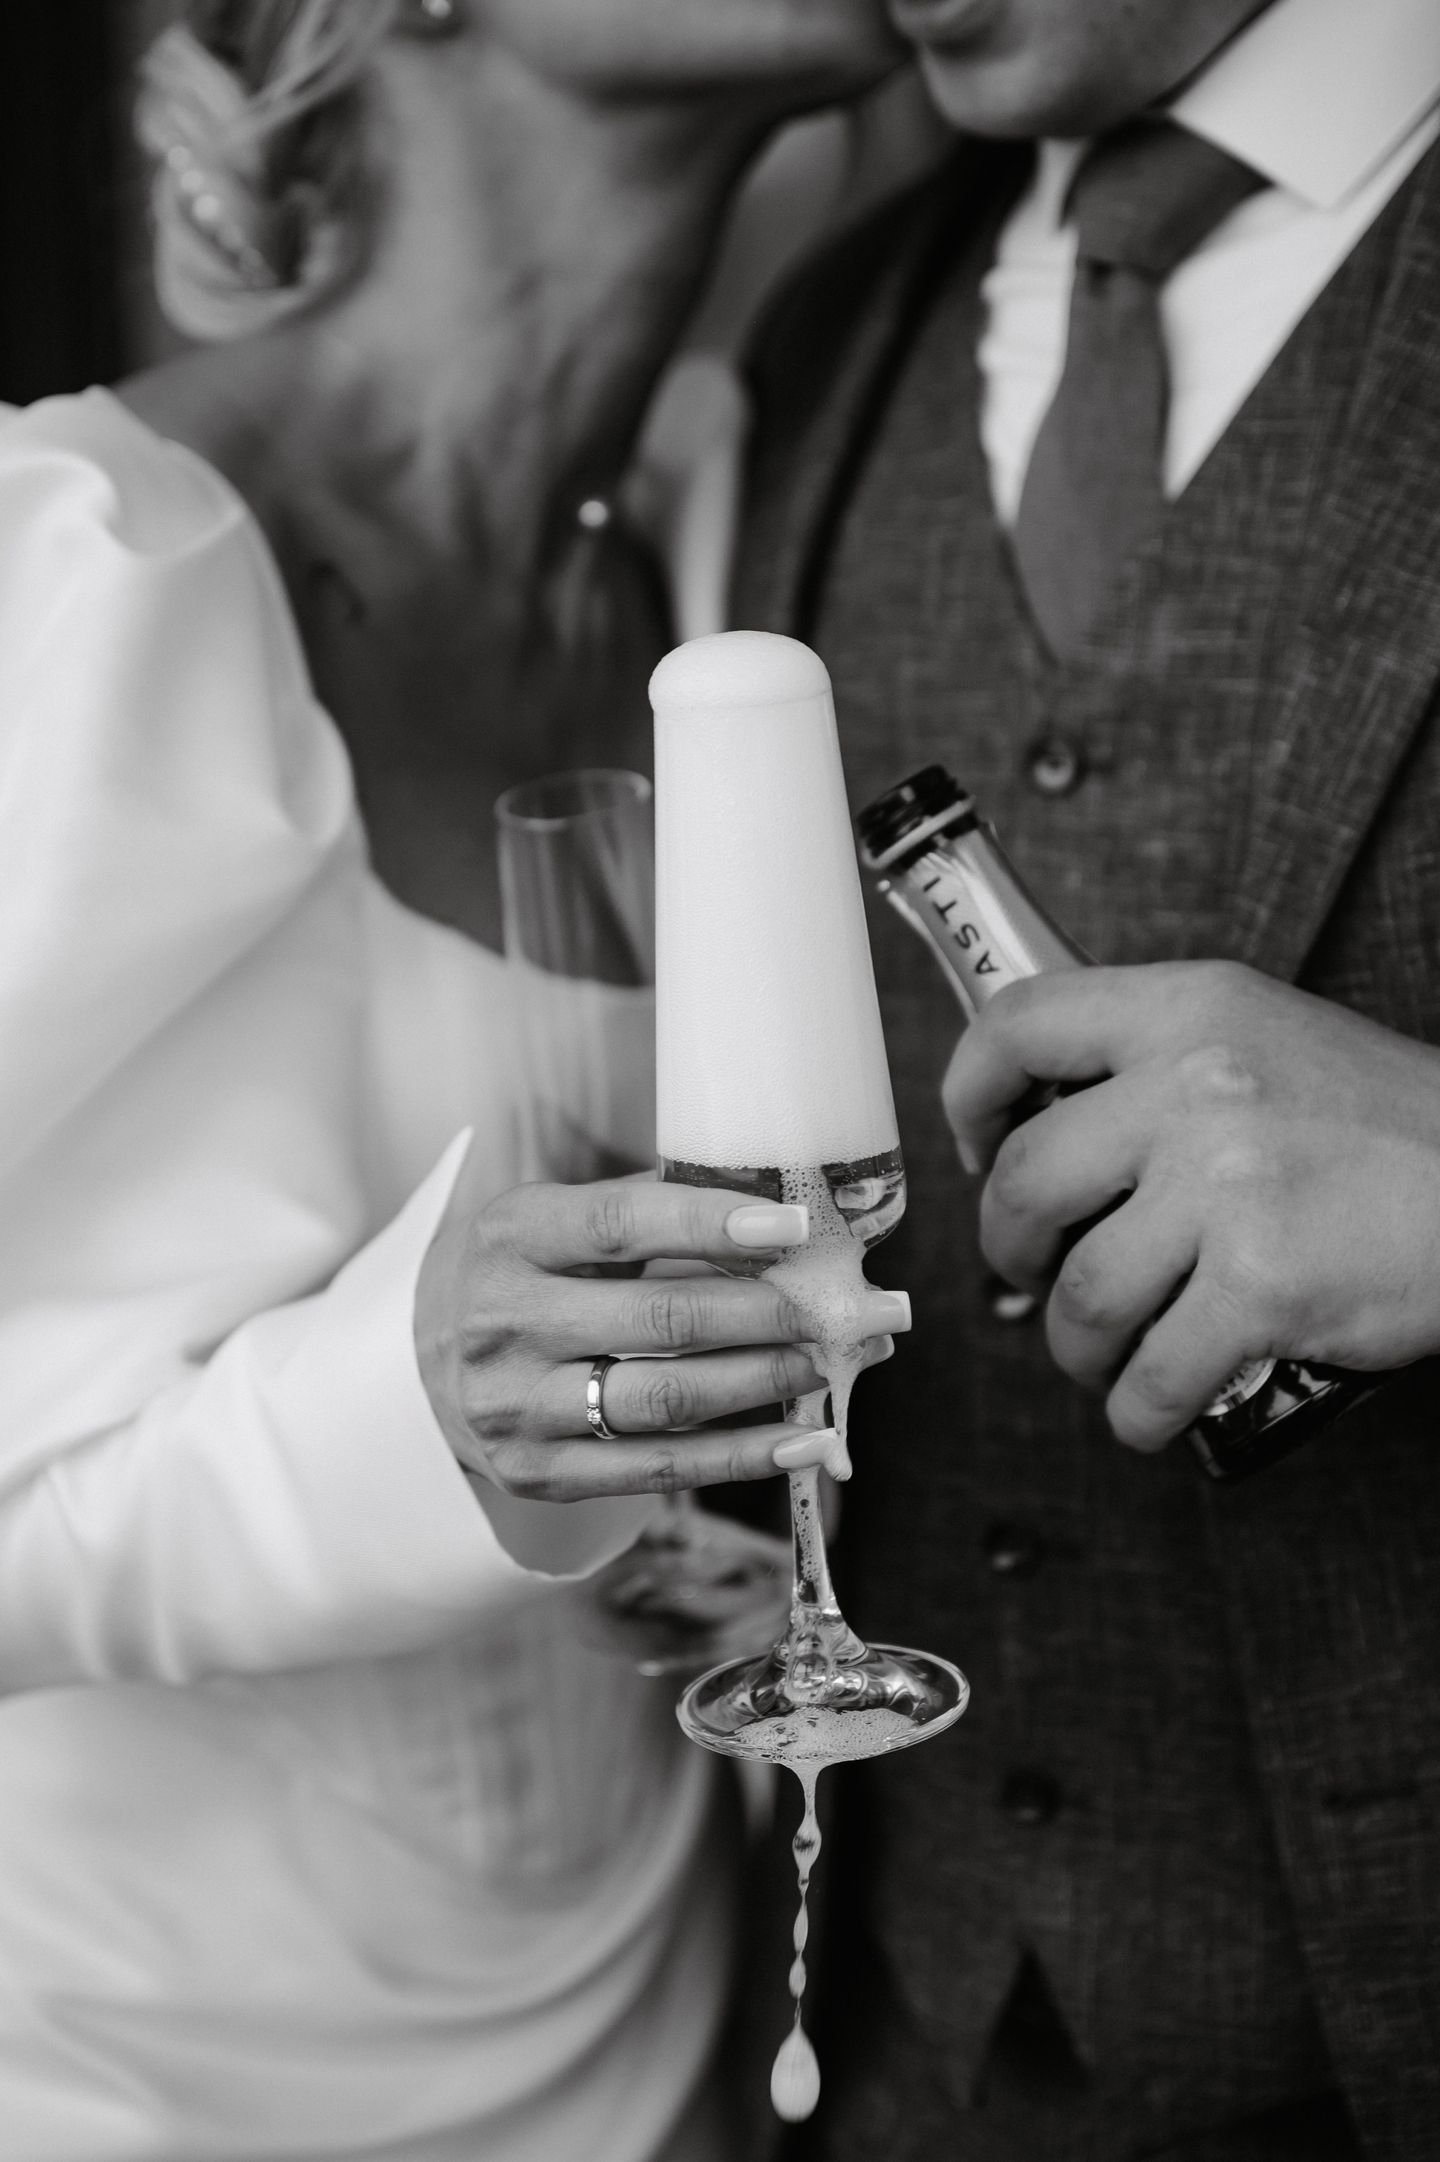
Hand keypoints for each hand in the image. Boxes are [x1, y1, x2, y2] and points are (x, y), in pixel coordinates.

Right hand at [415, 1171, 904, 1500]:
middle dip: (764, 1313)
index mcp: (512, 1236)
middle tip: (831, 1309)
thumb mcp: (550, 1220)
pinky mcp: (537, 1473)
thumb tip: (774, 1207)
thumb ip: (647, 1209)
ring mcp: (517, 1406)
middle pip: (660, 1317)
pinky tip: (801, 1443)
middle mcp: (505, 1321)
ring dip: (762, 1382)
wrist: (410, 1366)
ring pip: (664, 1398)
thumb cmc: (514, 1275)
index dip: (714, 1223)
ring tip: (823, 1364)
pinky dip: (739, 1457)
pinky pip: (655, 1469)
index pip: (626, 1222)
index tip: (792, 1228)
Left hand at [942, 961, 1439, 1450]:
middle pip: (1025, 1181)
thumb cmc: (1388, 1127)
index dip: (969, 1093)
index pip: (1019, 1023)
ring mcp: (1228, 1187)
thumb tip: (1040, 1125)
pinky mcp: (1264, 1286)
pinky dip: (1137, 1411)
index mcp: (1190, 1009)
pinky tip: (1152, 1407)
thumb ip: (1159, 1061)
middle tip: (1035, 1271)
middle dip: (1010, 1249)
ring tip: (1102, 1350)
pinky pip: (1153, 1375)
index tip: (979, 1146)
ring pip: (1081, 1295)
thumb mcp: (1267, 1037)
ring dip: (1076, 1344)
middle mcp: (1198, 1087)